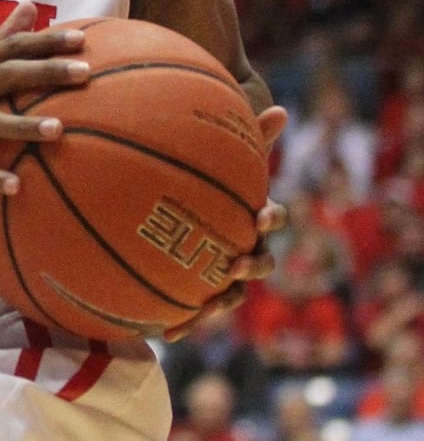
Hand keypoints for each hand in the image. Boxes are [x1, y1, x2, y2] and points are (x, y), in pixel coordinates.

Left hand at [163, 104, 289, 341]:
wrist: (168, 210)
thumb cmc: (199, 176)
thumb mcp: (216, 155)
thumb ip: (242, 137)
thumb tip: (281, 108)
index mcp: (248, 214)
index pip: (271, 214)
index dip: (271, 216)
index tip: (261, 212)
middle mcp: (241, 244)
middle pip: (260, 260)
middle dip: (253, 265)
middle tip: (237, 262)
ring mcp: (219, 271)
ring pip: (230, 294)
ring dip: (221, 303)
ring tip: (205, 309)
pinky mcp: (195, 292)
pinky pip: (192, 311)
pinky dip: (182, 323)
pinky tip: (162, 336)